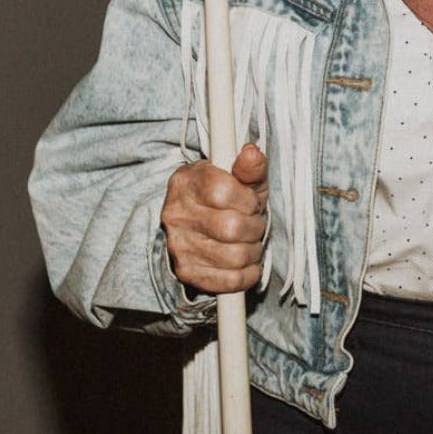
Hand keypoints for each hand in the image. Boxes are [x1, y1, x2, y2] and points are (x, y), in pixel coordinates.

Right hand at [162, 143, 268, 294]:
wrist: (196, 223)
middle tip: (256, 224)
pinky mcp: (186, 272)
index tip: (251, 202)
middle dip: (256, 227)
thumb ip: (250, 167)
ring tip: (251, 242)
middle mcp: (177, 213)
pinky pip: (227, 281)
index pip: (224, 192)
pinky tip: (248, 264)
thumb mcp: (240, 176)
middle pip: (232, 228)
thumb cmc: (225, 196)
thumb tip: (252, 152)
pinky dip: (247, 275)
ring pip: (234, 256)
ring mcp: (178, 245)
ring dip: (254, 251)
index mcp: (187, 181)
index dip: (248, 200)